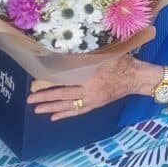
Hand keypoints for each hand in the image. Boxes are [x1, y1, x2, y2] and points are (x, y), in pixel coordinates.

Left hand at [27, 54, 144, 120]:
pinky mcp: (96, 104)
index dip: (50, 83)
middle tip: (30, 100)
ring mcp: (92, 99)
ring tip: (37, 110)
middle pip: (63, 95)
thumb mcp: (106, 54)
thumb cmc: (122, 62)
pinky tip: (54, 117)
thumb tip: (69, 49)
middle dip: (45, 98)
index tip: (35, 84)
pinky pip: (78, 111)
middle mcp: (89, 90)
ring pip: (69, 106)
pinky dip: (66, 114)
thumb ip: (88, 54)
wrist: (137, 78)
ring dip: (52, 108)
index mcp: (90, 77)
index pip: (65, 81)